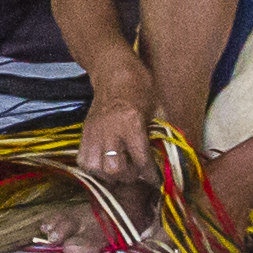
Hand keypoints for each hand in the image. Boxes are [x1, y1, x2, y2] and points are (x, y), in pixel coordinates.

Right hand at [78, 77, 155, 198]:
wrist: (114, 73)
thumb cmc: (140, 89)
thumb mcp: (157, 109)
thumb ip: (162, 135)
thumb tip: (169, 158)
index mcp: (131, 123)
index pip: (140, 160)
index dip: (150, 174)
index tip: (155, 179)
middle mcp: (110, 130)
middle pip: (114, 169)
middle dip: (128, 176)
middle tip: (136, 172)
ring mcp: (94, 132)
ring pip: (96, 168)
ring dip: (109, 174)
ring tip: (120, 169)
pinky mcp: (85, 133)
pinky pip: (83, 160)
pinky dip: (94, 168)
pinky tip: (105, 164)